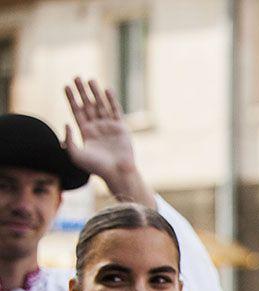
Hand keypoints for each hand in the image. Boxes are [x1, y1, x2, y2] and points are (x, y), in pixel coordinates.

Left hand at [62, 77, 153, 204]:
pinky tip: (107, 90)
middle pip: (88, 105)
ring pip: (101, 105)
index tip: (66, 86)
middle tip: (77, 77)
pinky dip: (112, 100)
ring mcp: (109, 126)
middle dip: (82, 91)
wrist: (117, 172)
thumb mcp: (75, 154)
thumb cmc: (96, 167)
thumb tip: (66, 123)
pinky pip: (116, 111)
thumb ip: (68, 139)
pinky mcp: (121, 128)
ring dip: (95, 92)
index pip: (77, 111)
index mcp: (85, 132)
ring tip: (90, 79)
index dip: (71, 98)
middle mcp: (97, 127)